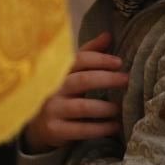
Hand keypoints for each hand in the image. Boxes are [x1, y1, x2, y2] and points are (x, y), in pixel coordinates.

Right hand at [25, 32, 128, 152]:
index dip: (99, 59)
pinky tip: (114, 126)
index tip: (119, 63)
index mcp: (59, 71)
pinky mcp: (55, 129)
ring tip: (119, 108)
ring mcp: (53, 109)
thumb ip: (89, 53)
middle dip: (106, 79)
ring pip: (81, 107)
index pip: (78, 59)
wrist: (38, 124)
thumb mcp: (71, 72)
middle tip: (126, 80)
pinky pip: (81, 129)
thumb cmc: (62, 93)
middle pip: (81, 80)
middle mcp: (54, 88)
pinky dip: (100, 128)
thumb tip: (108, 35)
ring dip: (104, 107)